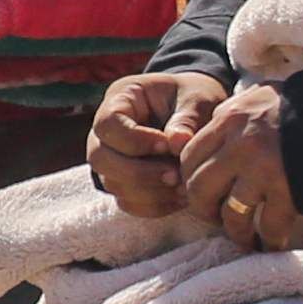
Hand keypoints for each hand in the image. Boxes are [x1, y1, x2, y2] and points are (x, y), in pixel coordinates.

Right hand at [88, 67, 222, 215]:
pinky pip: (127, 203)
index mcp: (121, 98)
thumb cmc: (196, 101)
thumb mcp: (198, 100)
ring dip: (148, 192)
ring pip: (112, 184)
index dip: (134, 140)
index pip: (108, 123)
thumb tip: (177, 142)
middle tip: (175, 175)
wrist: (202, 118)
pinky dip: (153, 205)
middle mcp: (107, 131)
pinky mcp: (123, 183)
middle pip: (100, 158)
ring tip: (183, 187)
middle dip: (138, 172)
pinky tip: (179, 198)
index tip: (167, 146)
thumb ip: (187, 118)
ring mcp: (111, 159)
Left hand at [176, 80, 298, 251]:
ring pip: (231, 214)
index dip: (191, 181)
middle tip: (218, 220)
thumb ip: (235, 114)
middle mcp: (240, 144)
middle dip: (206, 211)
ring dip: (237, 233)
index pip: (190, 156)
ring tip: (247, 239)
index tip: (204, 194)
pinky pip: (270, 226)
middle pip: (200, 188)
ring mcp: (263, 169)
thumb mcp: (262, 97)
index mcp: (230, 119)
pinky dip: (271, 240)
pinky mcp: (288, 190)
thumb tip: (216, 126)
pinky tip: (273, 244)